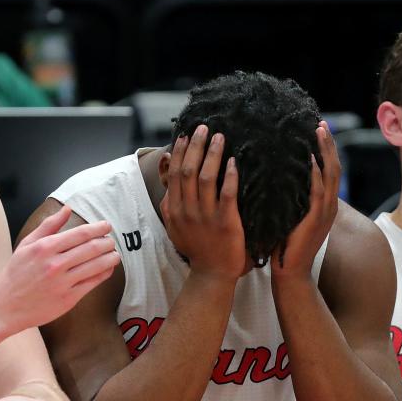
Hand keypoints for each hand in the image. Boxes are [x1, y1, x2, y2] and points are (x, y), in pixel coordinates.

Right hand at [0, 204, 119, 332]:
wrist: (6, 306)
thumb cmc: (16, 273)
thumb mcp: (27, 245)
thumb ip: (48, 226)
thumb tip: (67, 209)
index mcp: (45, 248)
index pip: (80, 234)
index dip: (98, 229)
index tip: (106, 226)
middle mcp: (55, 264)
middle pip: (92, 248)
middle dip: (107, 242)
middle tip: (112, 240)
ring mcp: (63, 282)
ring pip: (96, 266)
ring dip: (110, 258)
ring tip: (115, 254)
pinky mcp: (68, 298)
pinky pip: (92, 283)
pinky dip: (104, 274)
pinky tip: (108, 269)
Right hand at [160, 125, 245, 280]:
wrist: (212, 273)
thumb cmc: (197, 249)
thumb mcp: (175, 228)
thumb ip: (170, 206)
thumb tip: (168, 184)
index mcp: (175, 209)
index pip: (175, 174)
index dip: (180, 152)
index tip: (186, 135)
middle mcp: (187, 210)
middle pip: (189, 170)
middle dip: (196, 146)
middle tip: (204, 127)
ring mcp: (206, 216)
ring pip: (207, 177)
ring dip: (213, 154)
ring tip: (219, 137)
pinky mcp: (226, 221)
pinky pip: (227, 193)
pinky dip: (229, 175)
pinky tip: (233, 161)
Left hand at [271, 121, 340, 280]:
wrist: (290, 274)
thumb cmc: (285, 248)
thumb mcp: (290, 218)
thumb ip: (290, 200)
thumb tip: (277, 180)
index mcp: (324, 205)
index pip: (328, 170)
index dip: (325, 150)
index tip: (318, 130)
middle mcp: (329, 206)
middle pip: (333, 167)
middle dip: (328, 144)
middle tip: (320, 124)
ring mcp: (325, 213)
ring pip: (329, 175)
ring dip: (324, 152)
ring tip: (318, 132)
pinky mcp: (315, 221)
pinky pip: (317, 193)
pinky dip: (314, 175)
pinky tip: (309, 160)